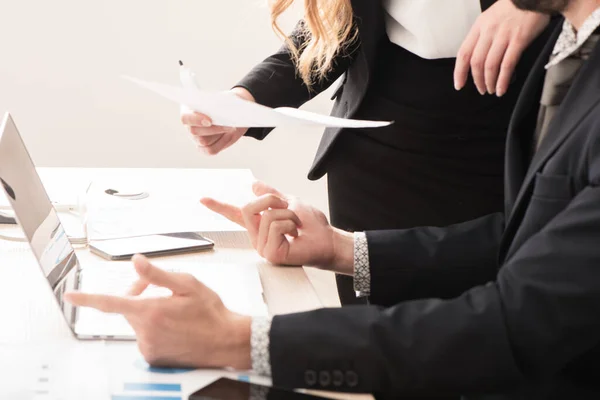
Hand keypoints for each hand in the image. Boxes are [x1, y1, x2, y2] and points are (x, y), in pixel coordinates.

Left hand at [64, 255, 251, 369]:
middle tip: (160, 289)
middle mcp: (146, 332)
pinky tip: (175, 326)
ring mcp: (149, 347)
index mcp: (151, 311)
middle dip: (138, 295)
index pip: (111, 303)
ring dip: (148, 313)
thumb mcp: (188, 284)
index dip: (88, 298)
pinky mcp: (154, 357)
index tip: (70, 295)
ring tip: (175, 311)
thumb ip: (157, 275)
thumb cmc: (210, 311)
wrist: (225, 341)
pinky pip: (145, 337)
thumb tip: (136, 262)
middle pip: (128, 308)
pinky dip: (154, 329)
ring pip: (138, 323)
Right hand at [181, 87, 254, 154]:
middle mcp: (189, 125)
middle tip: (229, 125)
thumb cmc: (225, 103)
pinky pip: (211, 150)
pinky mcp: (204, 148)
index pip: (185, 118)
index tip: (210, 121)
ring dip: (219, 134)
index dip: (196, 120)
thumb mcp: (224, 99)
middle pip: (194, 131)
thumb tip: (223, 111)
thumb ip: (220, 102)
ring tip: (232, 127)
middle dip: (213, 129)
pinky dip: (222, 143)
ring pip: (203, 141)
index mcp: (188, 110)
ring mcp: (195, 138)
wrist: (233, 114)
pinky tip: (229, 135)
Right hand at [201, 181, 353, 272]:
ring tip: (296, 226)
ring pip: (266, 215)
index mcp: (259, 225)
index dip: (218, 206)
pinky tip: (295, 235)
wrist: (327, 239)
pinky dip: (290, 224)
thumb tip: (254, 185)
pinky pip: (275, 226)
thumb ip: (271, 195)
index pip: (235, 214)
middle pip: (249, 206)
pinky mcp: (271, 253)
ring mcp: (262, 247)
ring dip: (288, 214)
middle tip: (290, 210)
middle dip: (273, 200)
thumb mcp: (290, 202)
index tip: (202, 199)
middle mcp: (257, 237)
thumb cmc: (312, 226)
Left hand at [454, 0, 549, 95]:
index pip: (463, 53)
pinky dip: (503, 80)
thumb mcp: (491, 17)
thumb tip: (479, 58)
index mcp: (479, 26)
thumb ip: (483, 35)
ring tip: (492, 90)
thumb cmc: (514, 6)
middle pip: (476, 62)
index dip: (459, 72)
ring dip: (489, 82)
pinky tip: (502, 88)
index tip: (459, 85)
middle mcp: (488, 31)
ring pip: (490, 66)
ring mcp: (503, 35)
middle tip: (481, 90)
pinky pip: (507, 64)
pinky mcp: (519, 39)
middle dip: (477, 80)